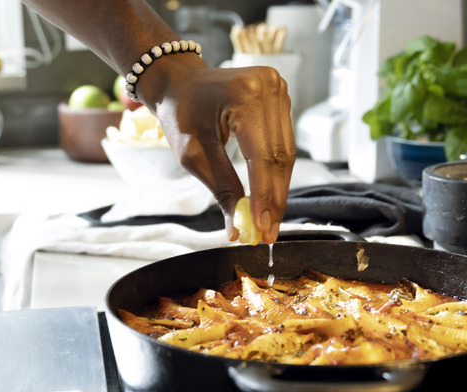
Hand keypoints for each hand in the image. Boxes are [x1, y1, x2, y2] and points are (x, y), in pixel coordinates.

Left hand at [144, 59, 294, 243]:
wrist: (179, 82)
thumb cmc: (180, 113)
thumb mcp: (194, 154)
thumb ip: (222, 189)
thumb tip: (238, 229)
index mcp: (243, 95)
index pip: (262, 156)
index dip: (264, 197)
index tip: (261, 228)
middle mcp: (268, 87)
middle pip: (280, 157)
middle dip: (274, 200)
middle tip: (268, 234)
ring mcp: (278, 90)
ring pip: (287, 154)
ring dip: (279, 190)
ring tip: (270, 222)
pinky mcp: (281, 98)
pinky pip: (284, 143)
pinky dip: (277, 173)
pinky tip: (271, 197)